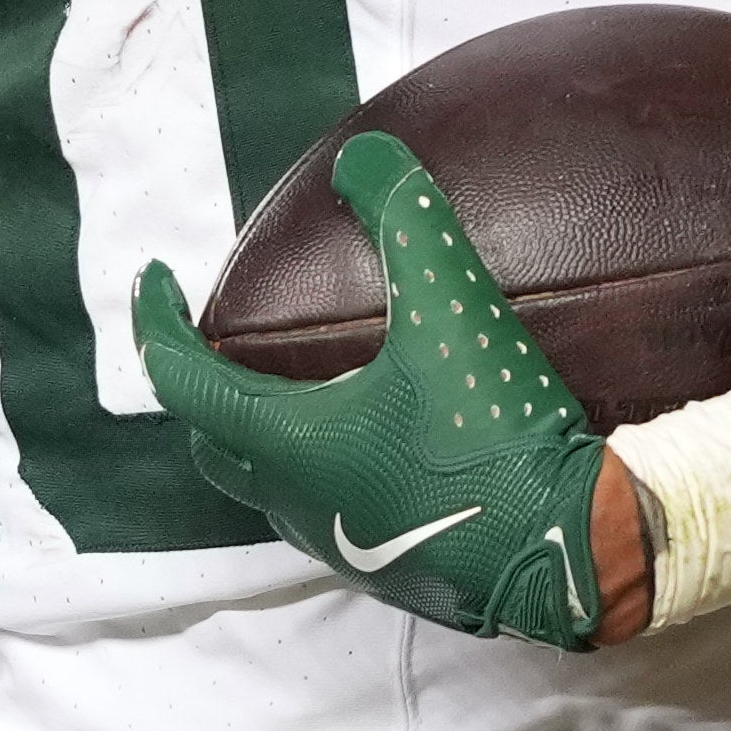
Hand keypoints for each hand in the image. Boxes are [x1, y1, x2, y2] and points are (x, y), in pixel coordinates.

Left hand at [131, 134, 616, 649]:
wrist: (576, 554)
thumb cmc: (496, 437)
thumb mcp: (451, 307)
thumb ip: (404, 219)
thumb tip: (363, 157)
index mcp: (288, 442)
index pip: (180, 378)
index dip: (157, 320)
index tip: (154, 278)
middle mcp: (297, 501)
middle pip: (212, 439)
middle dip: (200, 383)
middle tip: (217, 336)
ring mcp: (340, 545)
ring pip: (265, 484)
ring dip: (258, 431)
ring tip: (288, 382)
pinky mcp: (390, 573)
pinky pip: (322, 513)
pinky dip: (316, 468)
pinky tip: (367, 440)